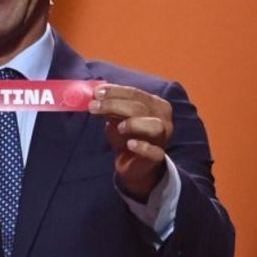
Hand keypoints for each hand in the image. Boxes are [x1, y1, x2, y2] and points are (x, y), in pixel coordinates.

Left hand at [88, 84, 172, 200]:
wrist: (133, 163)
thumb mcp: (117, 117)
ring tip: (118, 127)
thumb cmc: (127, 135)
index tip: (96, 93)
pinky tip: (130, 144)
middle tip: (93, 106)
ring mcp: (162, 138)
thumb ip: (110, 105)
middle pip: (140, 107)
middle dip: (114, 105)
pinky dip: (142, 147)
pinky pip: (154, 152)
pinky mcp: (157, 157)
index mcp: (155, 104)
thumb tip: (95, 93)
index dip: (115, 92)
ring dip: (133, 124)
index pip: (136, 93)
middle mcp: (163, 119)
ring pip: (154, 126)